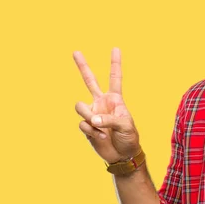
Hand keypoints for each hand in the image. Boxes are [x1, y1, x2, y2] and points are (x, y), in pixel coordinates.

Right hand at [73, 48, 139, 163]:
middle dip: (82, 66)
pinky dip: (91, 131)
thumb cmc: (128, 138)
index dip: (115, 63)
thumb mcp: (125, 126)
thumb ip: (109, 119)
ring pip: (80, 107)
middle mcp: (102, 103)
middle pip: (90, 81)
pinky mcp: (86, 126)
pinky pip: (82, 124)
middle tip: (75, 51)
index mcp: (115, 99)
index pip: (115, 78)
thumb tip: (92, 119)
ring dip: (88, 117)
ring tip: (99, 127)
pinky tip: (100, 137)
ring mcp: (92, 113)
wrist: (122, 155)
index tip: (116, 48)